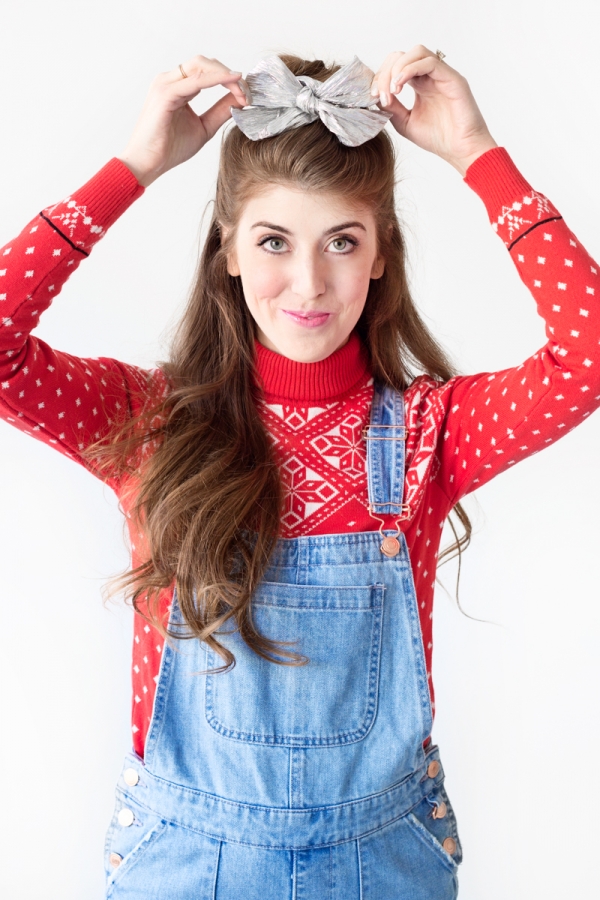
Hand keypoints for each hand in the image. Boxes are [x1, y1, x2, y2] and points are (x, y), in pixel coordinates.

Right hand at [118, 55, 250, 186]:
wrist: (148, 165)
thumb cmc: (169, 149)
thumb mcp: (204, 127)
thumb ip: (220, 111)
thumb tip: (241, 99)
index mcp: (176, 86)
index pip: (206, 71)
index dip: (229, 78)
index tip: (247, 95)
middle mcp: (169, 80)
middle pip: (205, 63)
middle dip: (229, 74)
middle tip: (248, 93)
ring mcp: (165, 84)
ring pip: (201, 66)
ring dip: (226, 76)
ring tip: (243, 92)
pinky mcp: (165, 94)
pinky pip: (196, 80)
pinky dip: (217, 79)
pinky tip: (233, 83)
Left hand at [371, 46, 497, 175]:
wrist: (461, 151)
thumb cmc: (439, 139)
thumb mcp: (405, 123)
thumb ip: (391, 107)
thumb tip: (376, 94)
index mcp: (420, 84)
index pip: (396, 66)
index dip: (381, 77)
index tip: (373, 96)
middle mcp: (431, 76)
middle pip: (403, 55)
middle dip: (386, 71)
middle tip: (380, 93)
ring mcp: (442, 75)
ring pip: (416, 52)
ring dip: (398, 67)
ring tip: (392, 90)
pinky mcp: (452, 78)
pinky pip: (430, 62)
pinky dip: (410, 69)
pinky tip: (400, 86)